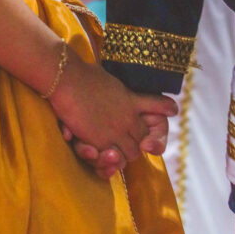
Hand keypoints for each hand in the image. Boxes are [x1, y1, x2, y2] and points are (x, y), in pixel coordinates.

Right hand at [47, 50, 176, 173]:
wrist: (68, 80)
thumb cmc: (83, 74)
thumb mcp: (109, 79)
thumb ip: (116, 89)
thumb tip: (112, 84)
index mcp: (131, 100)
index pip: (155, 114)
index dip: (155, 121)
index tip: (167, 115)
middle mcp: (128, 117)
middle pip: (142, 140)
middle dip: (135, 143)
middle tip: (123, 142)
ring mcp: (116, 131)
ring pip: (131, 154)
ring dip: (123, 154)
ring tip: (112, 151)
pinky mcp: (101, 141)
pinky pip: (114, 159)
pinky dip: (109, 160)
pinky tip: (100, 153)